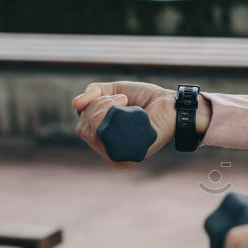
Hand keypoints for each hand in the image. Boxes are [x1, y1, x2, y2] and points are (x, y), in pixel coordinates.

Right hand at [71, 81, 211, 166]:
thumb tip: (74, 104)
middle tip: (121, 100)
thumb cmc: (147, 100)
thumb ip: (93, 95)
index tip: (113, 98)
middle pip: (84, 130)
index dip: (91, 109)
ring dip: (104, 108)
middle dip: (97, 107)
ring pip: (92, 132)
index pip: (83, 129)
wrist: (172, 104)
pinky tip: (126, 109)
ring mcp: (120, 156)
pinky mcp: (130, 154)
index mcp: (107, 142)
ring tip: (125, 103)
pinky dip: (112, 114)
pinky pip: (105, 134)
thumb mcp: (114, 92)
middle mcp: (111, 153)